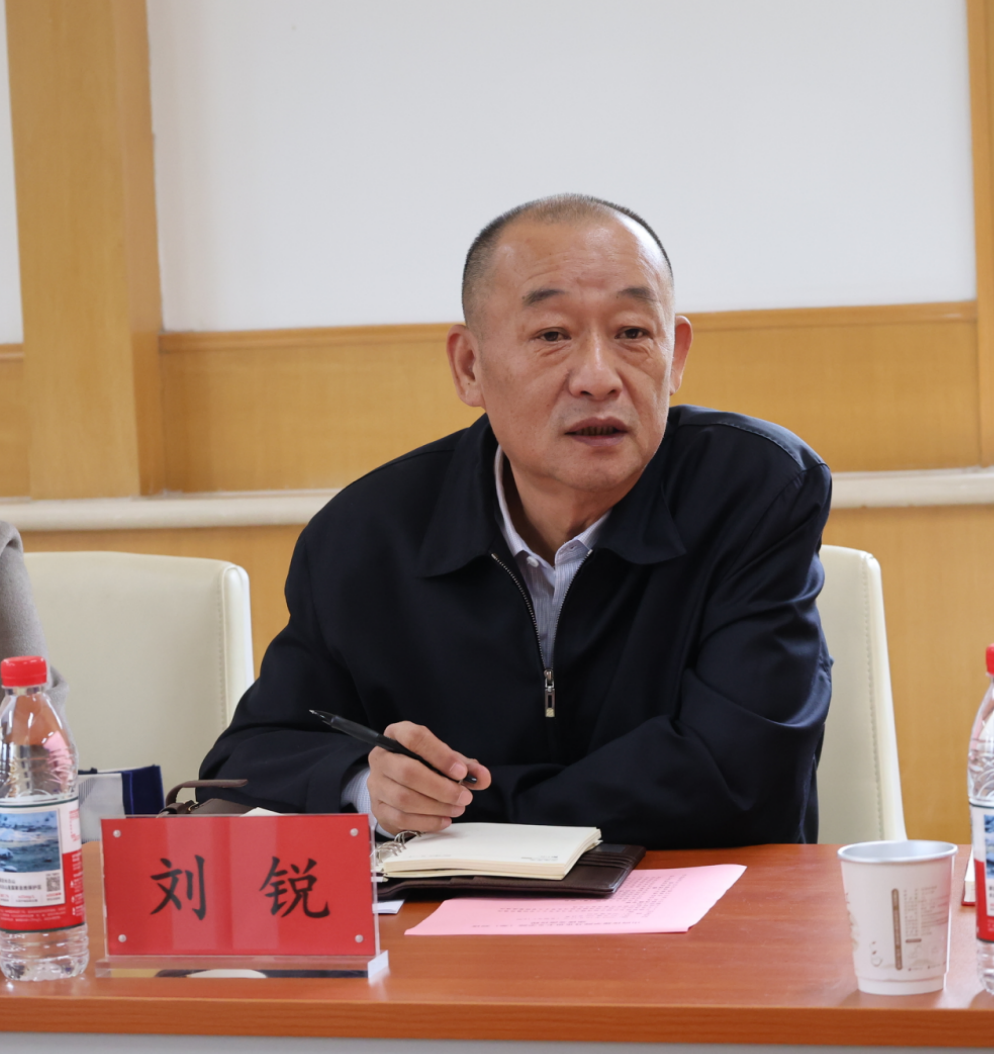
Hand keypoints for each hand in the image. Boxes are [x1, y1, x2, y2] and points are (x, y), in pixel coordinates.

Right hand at [367, 721, 490, 834]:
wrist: (397, 782)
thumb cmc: (422, 765)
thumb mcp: (444, 759)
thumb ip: (464, 765)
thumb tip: (482, 777)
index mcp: (397, 735)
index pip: (414, 738)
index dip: (440, 755)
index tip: (461, 772)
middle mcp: (381, 757)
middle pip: (408, 772)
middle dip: (441, 787)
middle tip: (465, 796)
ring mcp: (376, 784)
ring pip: (404, 798)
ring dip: (436, 806)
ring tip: (458, 808)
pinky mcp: (378, 808)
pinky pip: (401, 818)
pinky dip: (427, 821)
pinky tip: (444, 820)